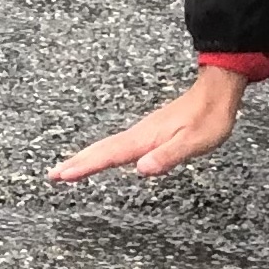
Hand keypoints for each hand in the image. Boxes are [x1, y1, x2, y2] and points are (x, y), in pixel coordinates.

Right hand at [49, 66, 247, 183]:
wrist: (216, 92)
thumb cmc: (208, 118)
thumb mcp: (194, 142)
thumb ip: (168, 156)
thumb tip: (142, 169)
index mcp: (145, 138)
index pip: (109, 155)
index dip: (86, 166)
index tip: (62, 175)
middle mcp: (138, 134)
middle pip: (101, 150)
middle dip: (75, 162)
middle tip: (52, 174)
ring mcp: (141, 132)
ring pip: (106, 146)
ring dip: (84, 157)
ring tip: (67, 168)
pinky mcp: (147, 132)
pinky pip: (116, 144)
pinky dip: (101, 152)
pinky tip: (101, 156)